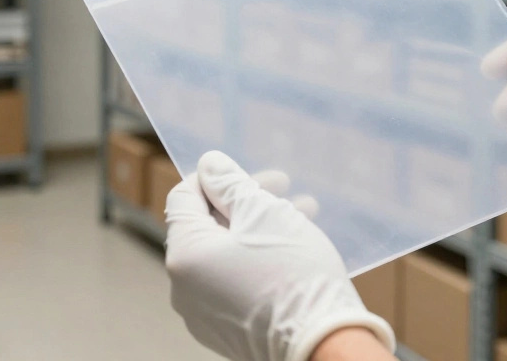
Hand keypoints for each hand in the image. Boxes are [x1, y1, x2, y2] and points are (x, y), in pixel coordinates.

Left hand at [165, 151, 394, 360]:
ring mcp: (202, 314)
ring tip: (300, 213)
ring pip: (223, 254)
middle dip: (243, 201)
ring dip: (256, 228)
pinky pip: (231, 283)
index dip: (214, 177)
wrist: (323, 344)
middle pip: (205, 227)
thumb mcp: (263, 213)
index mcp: (184, 256)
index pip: (183, 198)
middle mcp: (183, 288)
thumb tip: (209, 164)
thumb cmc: (294, 274)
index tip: (248, 171)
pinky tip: (291, 247)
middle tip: (282, 187)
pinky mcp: (225, 331)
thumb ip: (229, 183)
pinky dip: (254, 260)